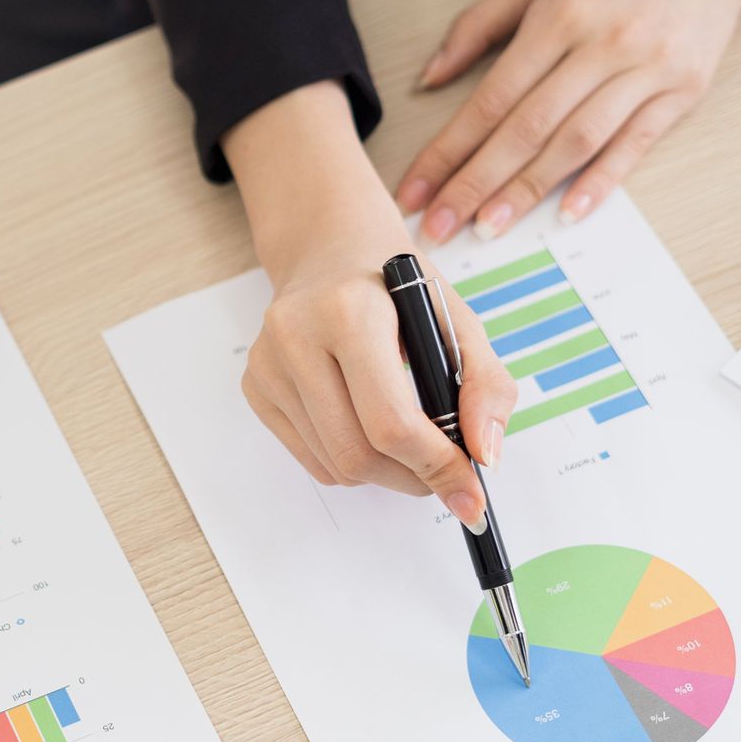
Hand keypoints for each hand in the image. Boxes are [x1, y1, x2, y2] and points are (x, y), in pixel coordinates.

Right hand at [226, 84, 517, 529]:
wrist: (330, 248)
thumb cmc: (396, 285)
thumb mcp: (457, 318)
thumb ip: (486, 385)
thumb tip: (484, 456)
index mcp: (349, 312)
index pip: (391, 421)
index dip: (437, 466)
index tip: (471, 493)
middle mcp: (295, 336)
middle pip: (357, 454)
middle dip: (412, 477)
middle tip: (444, 472)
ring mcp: (267, 364)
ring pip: (334, 466)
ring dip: (384, 473)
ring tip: (409, 441)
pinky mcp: (255, 386)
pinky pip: (311, 459)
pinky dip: (350, 460)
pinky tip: (366, 423)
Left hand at [396, 0, 740, 239]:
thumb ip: (481, 21)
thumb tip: (430, 77)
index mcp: (561, 12)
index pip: (491, 98)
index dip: (448, 150)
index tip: (414, 189)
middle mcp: (603, 44)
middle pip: (527, 128)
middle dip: (475, 184)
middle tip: (438, 227)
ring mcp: (648, 69)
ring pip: (577, 142)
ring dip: (528, 191)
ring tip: (489, 228)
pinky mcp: (683, 89)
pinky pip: (635, 144)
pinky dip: (602, 182)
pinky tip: (568, 214)